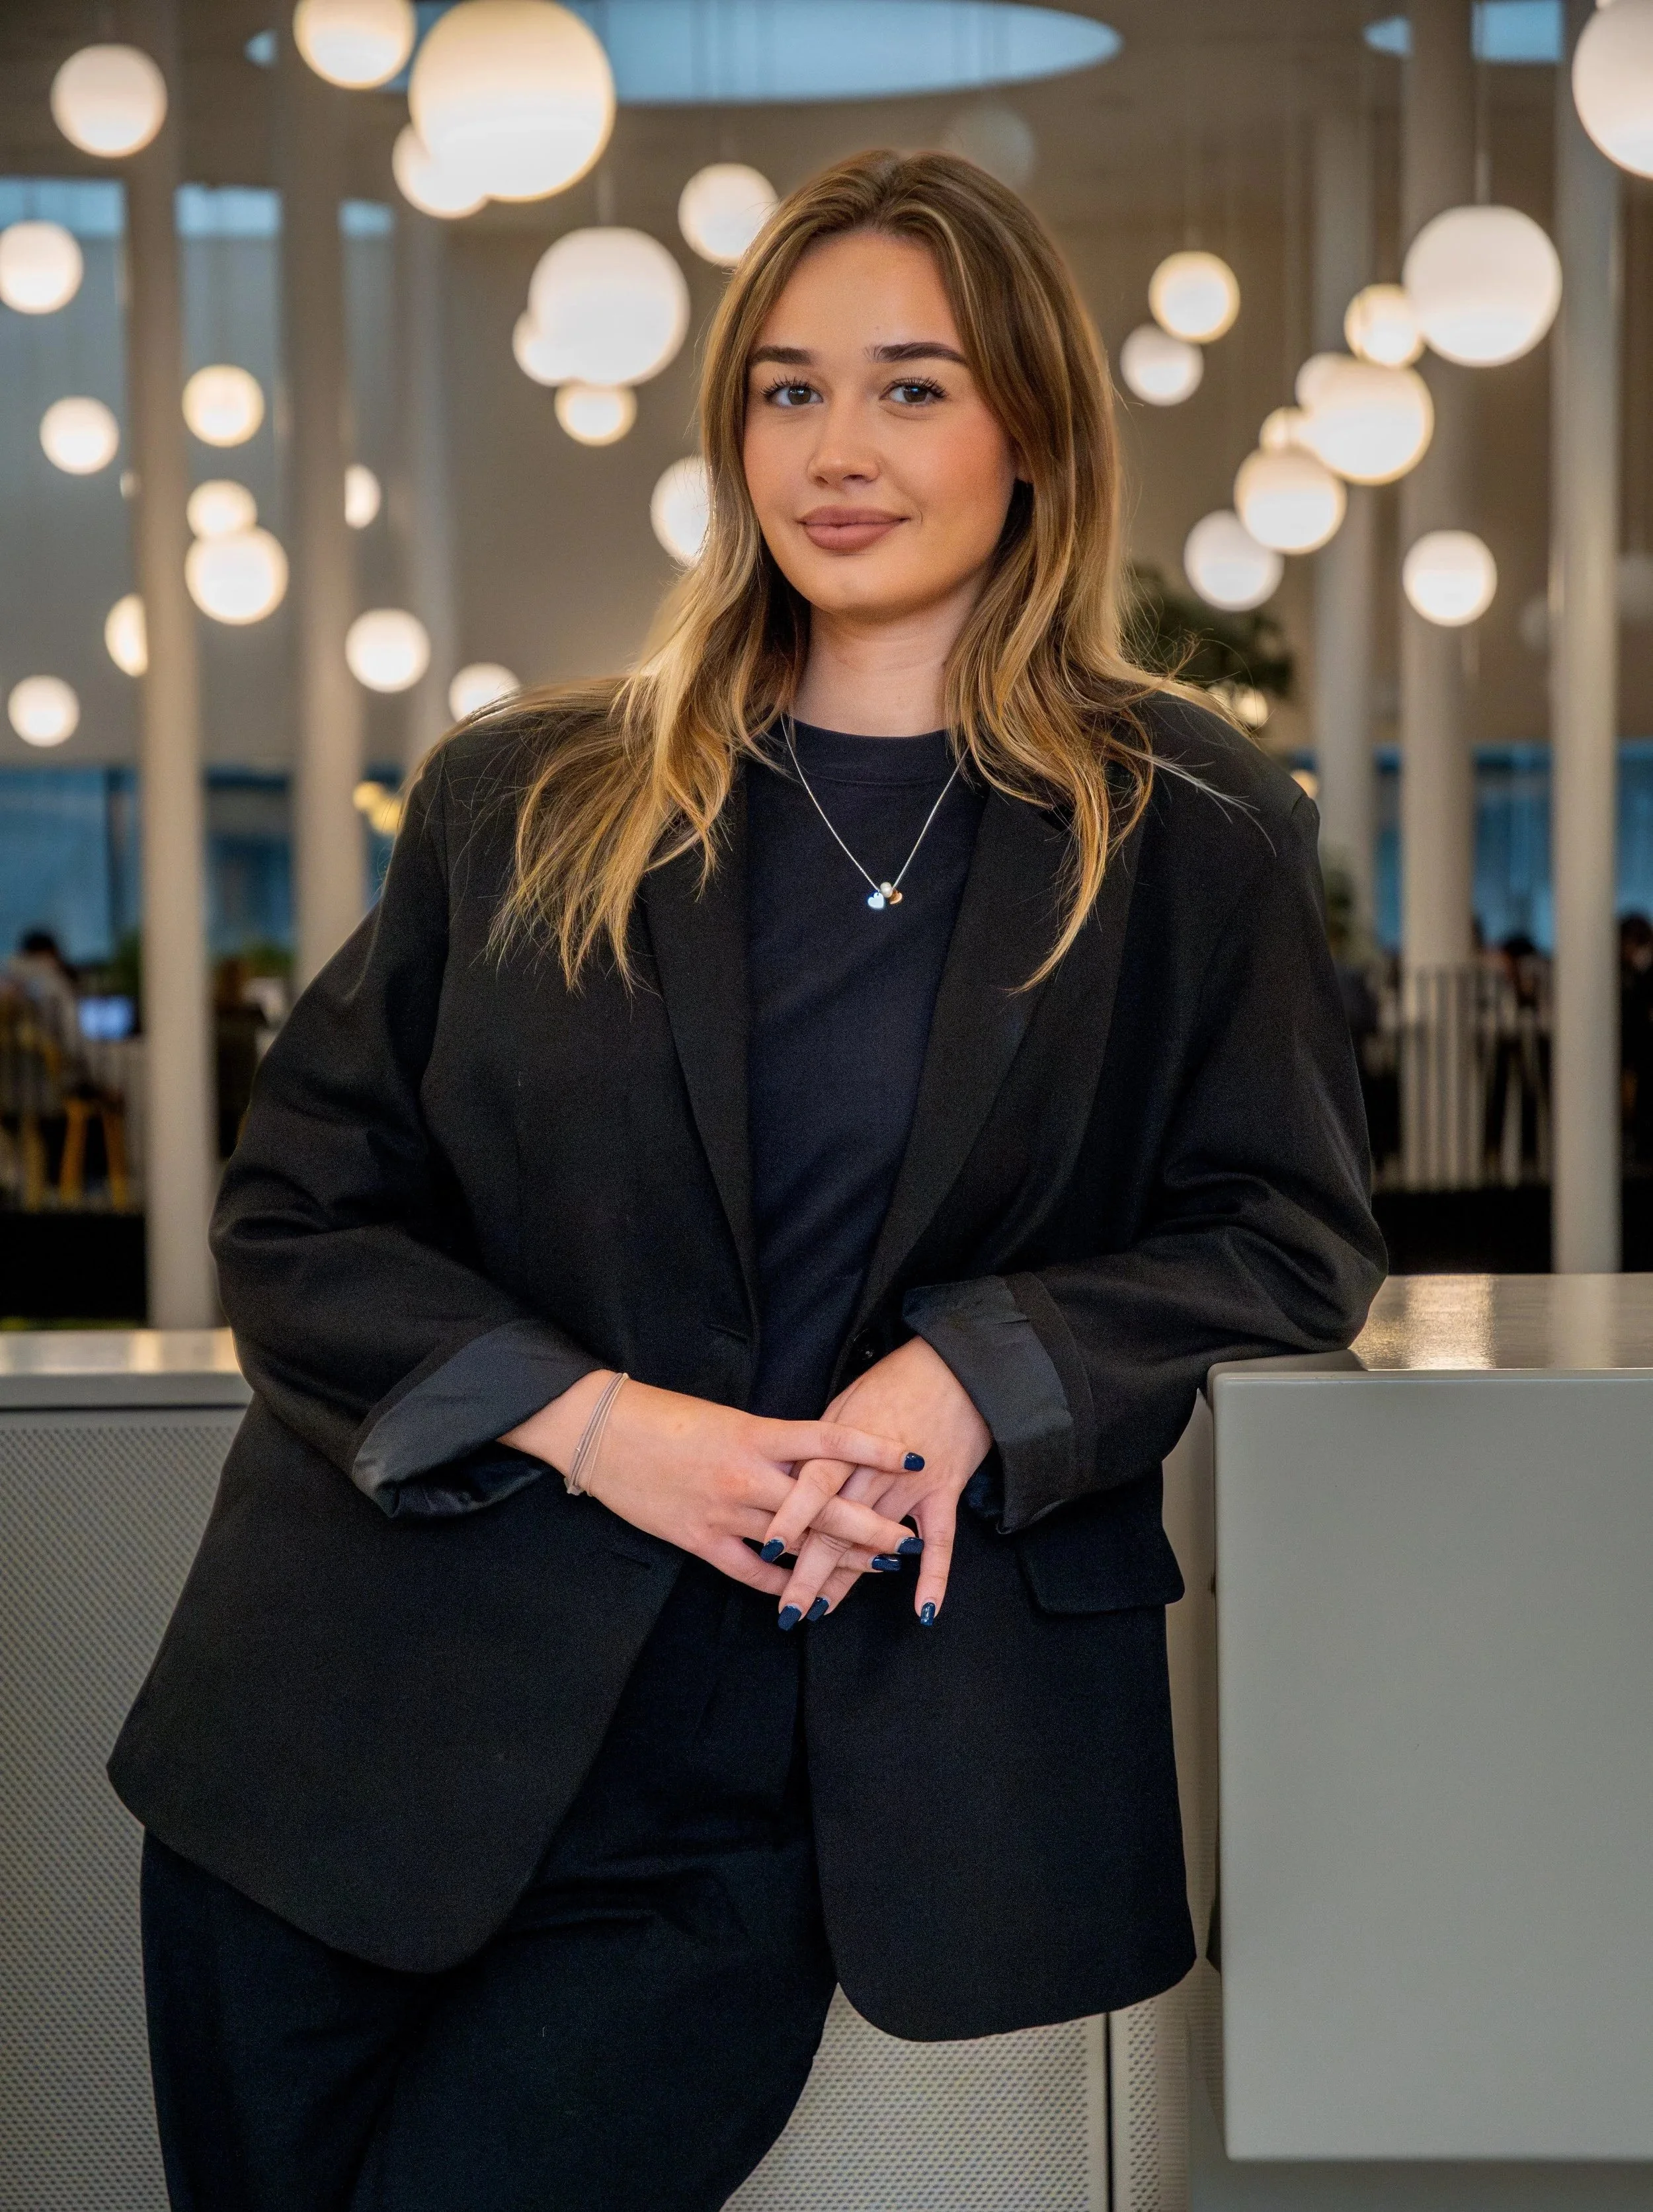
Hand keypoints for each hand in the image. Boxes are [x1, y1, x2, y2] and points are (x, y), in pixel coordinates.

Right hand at [503, 1374, 923, 1598]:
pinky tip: (808, 1596)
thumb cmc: (664, 1415)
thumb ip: (769, 1442)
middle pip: (824, 1505)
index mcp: (755, 1433)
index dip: (874, 1450)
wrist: (601, 1431)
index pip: (829, 1440)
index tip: (912, 1458)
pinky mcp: (698, 1539)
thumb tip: (811, 1458)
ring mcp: (723, 1511)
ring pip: (795, 1543)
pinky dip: (782, 1585)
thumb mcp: (725, 1419)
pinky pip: (751, 1571)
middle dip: (873, 1526)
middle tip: (911, 1539)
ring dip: (839, 1559)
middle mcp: (746, 1474)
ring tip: (879, 1569)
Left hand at [757, 1336, 991, 1625]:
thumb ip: (820, 1444)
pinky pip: (941, 1541)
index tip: (767, 1552)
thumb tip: (790, 1477)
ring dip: (850, 1579)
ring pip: (876, 1540)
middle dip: (810, 1570)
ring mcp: (912, 1482)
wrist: (958, 1369)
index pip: (812, 1485)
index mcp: (846, 1441)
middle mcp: (875, 1467)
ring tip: (822, 1611)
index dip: (791, 1520)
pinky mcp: (945, 1491)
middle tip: (788, 1609)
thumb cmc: (895, 1381)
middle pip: (838, 1523)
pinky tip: (922, 1611)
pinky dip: (934, 1576)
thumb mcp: (847, 1403)